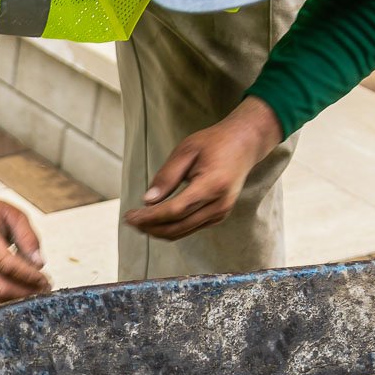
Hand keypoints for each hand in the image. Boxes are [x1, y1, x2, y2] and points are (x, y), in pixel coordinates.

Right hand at [0, 173, 50, 303]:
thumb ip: (28, 238)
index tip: (46, 279)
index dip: (29, 276)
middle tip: (45, 288)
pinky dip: (9, 297)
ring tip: (37, 290)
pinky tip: (22, 289)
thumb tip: (39, 264)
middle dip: (26, 291)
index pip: (7, 265)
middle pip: (0, 287)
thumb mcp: (14, 215)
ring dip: (18, 297)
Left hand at [125, 98, 281, 241]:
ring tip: (138, 221)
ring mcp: (220, 212)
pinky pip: (189, 228)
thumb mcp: (187, 150)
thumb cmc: (214, 142)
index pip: (174, 210)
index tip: (129, 216)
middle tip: (129, 220)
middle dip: (149, 227)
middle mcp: (219, 204)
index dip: (149, 217)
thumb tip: (147, 201)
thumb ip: (167, 176)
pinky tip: (155, 220)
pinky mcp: (218, 216)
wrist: (245, 144)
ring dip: (157, 231)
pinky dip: (170, 228)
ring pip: (182, 232)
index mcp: (212, 185)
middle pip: (176, 227)